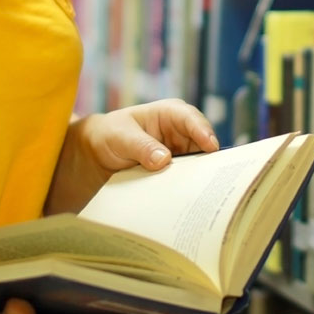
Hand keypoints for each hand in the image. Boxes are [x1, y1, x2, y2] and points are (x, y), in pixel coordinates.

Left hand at [48, 99, 218, 213]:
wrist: (98, 153)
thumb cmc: (110, 135)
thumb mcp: (121, 137)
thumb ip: (141, 146)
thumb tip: (164, 160)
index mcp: (170, 113)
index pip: (191, 119)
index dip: (203, 132)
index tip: (211, 147)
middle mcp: (181, 132)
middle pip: (203, 144)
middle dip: (210, 159)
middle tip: (215, 177)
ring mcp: (181, 152)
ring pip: (200, 164)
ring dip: (201, 177)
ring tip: (205, 193)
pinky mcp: (177, 170)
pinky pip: (189, 179)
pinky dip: (190, 187)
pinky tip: (191, 199)